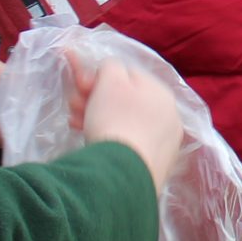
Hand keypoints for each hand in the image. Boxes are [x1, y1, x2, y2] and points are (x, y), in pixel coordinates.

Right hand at [73, 53, 183, 191]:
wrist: (122, 174)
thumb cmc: (115, 119)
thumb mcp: (110, 81)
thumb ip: (110, 66)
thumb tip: (111, 70)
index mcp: (161, 91)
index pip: (126, 74)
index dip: (98, 78)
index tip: (77, 86)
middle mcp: (169, 116)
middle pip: (125, 100)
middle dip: (95, 99)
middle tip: (73, 105)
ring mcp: (164, 143)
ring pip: (125, 123)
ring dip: (98, 118)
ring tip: (75, 124)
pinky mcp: (154, 167)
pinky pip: (129, 145)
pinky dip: (111, 141)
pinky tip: (94, 145)